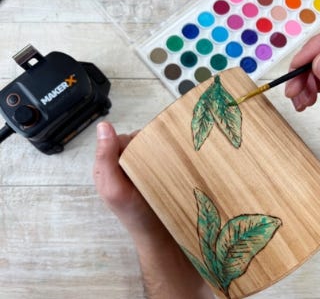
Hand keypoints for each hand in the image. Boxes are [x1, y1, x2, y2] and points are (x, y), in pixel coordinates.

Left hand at [93, 122, 212, 298]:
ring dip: (161, 149)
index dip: (133, 143)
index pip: (120, 139)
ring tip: (168, 163)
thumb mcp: (115, 188)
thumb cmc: (136, 215)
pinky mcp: (155, 172)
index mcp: (107, 165)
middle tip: (157, 163)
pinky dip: (168, 155)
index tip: (142, 158)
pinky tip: (173, 163)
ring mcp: (140, 168)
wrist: (161, 235)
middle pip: (137, 139)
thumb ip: (106, 159)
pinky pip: (161, 154)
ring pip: (151, 145)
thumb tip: (104, 126)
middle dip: (149, 145)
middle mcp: (123, 164)